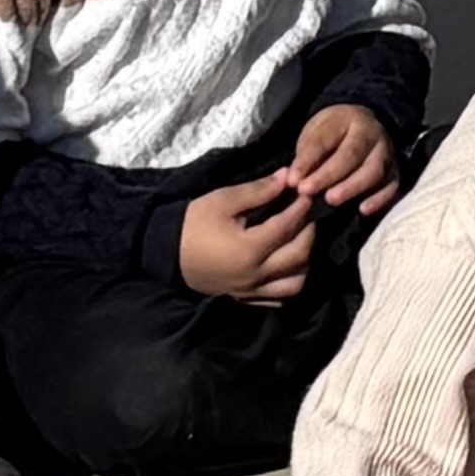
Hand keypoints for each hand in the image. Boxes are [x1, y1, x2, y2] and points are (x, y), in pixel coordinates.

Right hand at [180, 172, 318, 300]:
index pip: (288, 226)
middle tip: (306, 215)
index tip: (306, 193)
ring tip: (298, 241)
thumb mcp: (223, 200)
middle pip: (299, 255)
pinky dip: (289, 283)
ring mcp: (250, 290)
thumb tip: (289, 177)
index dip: (302, 207)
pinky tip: (286, 265)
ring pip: (294, 283)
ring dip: (304, 261)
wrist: (165, 252)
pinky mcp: (244, 297)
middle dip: (309, 232)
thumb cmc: (193, 224)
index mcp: (251, 249)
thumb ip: (259, 190)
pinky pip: (277, 299)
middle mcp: (255, 274)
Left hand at [288, 101, 401, 213]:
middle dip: (328, 174)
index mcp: (346, 119)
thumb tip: (293, 181)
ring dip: (352, 187)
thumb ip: (306, 157)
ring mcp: (386, 151)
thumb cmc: (333, 134)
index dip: (307, 161)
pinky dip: (380, 198)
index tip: (292, 180)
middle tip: (307, 191)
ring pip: (374, 170)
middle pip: (352, 154)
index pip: (325, 140)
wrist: (366, 125)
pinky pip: (392, 185)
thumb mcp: (315, 134)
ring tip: (331, 200)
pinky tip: (363, 210)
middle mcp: (371, 133)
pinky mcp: (395, 170)